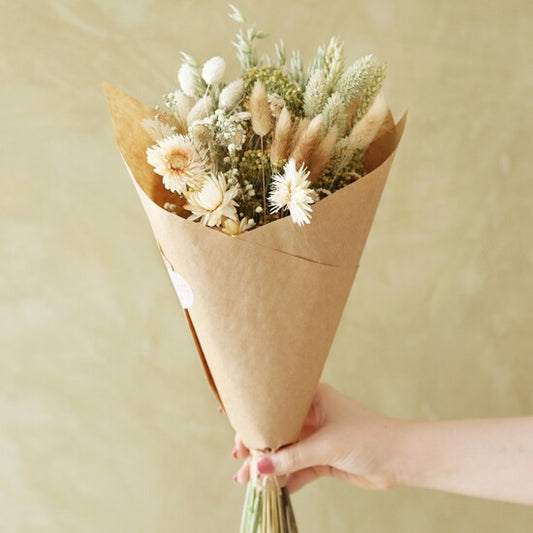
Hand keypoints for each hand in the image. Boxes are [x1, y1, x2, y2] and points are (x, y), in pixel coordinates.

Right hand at [232, 383, 404, 492]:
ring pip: (285, 451)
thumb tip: (258, 467)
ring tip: (247, 480)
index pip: (275, 405)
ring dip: (269, 465)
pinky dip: (285, 477)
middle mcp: (312, 415)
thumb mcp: (326, 445)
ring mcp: (317, 438)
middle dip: (257, 445)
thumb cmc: (367, 437)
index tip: (235, 430)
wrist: (399, 459)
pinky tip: (271, 488)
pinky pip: (298, 468)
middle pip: (277, 430)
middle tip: (239, 462)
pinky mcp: (323, 458)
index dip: (254, 417)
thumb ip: (292, 458)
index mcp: (312, 398)